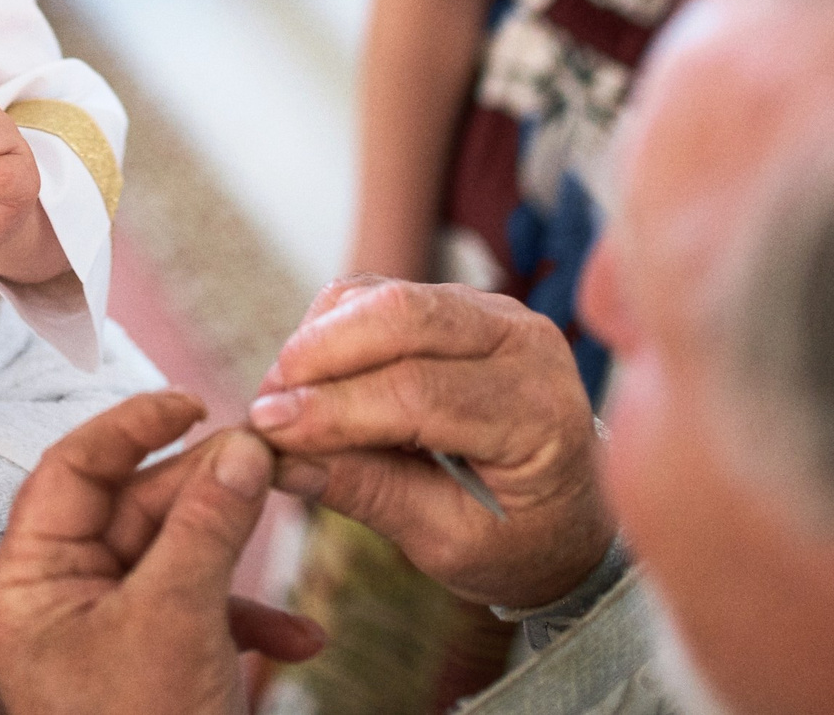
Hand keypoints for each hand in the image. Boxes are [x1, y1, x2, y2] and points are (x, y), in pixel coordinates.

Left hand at [0, 392, 324, 714]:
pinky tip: (301, 636)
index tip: (192, 401)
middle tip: (267, 460)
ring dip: (238, 550)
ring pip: (174, 557)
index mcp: (29, 586)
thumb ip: (208, 522)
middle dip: (205, 486)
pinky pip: (198, 615)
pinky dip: (249, 617)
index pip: (70, 472)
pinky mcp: (151, 669)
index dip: (130, 425)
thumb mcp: (177, 618)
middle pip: (131, 508)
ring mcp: (105, 638)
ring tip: (289, 525)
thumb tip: (241, 445)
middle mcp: (59, 604)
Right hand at [247, 276, 612, 608]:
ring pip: (383, 294)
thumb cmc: (517, 540)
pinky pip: (379, 292)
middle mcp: (525, 343)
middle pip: (402, 316)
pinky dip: (333, 328)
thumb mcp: (450, 543)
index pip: (421, 392)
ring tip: (286, 402)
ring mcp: (495, 311)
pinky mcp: (460, 302)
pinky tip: (315, 381)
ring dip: (319, 340)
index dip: (335, 409)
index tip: (269, 431)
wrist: (568, 514)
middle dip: (318, 355)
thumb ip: (370, 493)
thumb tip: (281, 459)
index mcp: (539, 413)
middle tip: (266, 407)